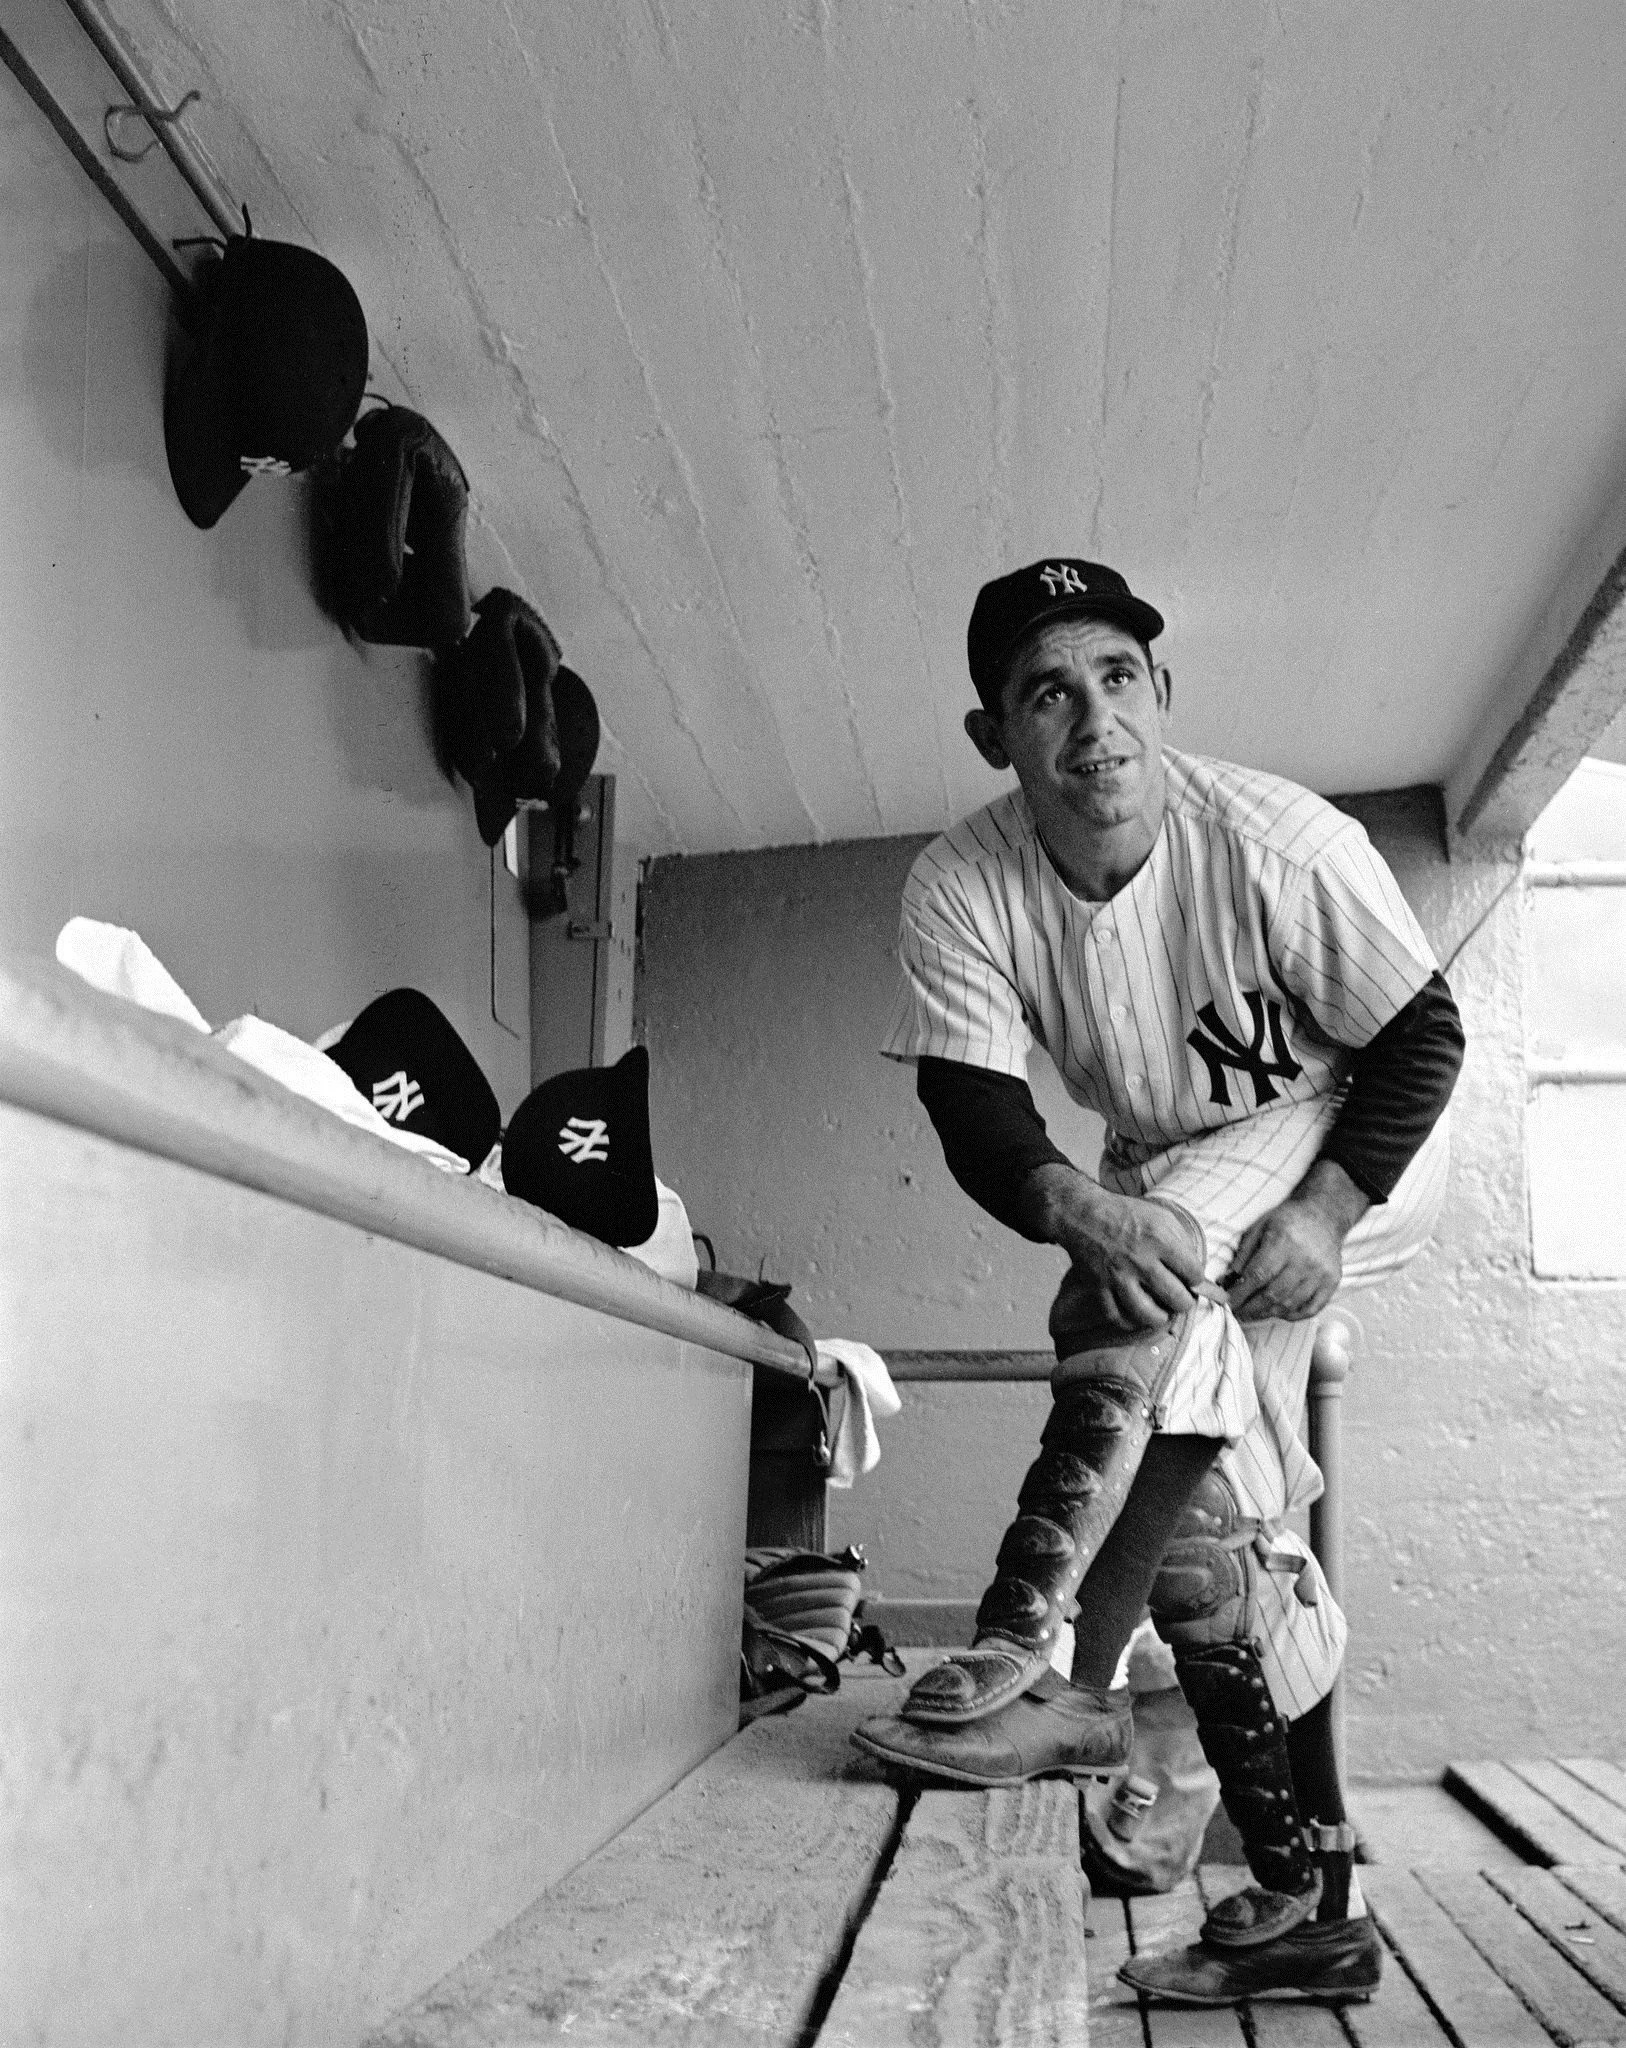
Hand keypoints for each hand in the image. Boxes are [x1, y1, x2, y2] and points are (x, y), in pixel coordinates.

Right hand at [1025, 1167, 1214, 1331]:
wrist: (1084, 1214)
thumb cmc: (1127, 1215)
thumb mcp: (1162, 1217)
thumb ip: (1182, 1243)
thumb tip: (1196, 1274)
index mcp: (1159, 1239)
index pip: (1193, 1273)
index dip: (1196, 1279)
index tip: (1190, 1278)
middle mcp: (1140, 1260)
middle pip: (1176, 1299)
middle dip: (1184, 1302)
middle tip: (1181, 1298)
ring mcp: (1118, 1276)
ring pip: (1148, 1315)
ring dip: (1161, 1317)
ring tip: (1163, 1311)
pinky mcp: (1099, 1286)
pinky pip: (1118, 1317)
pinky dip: (1130, 1321)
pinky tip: (1137, 1314)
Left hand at [1223, 1160, 1369, 1321]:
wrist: (1324, 1214)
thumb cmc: (1287, 1220)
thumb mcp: (1259, 1227)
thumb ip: (1244, 1254)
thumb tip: (1228, 1281)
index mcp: (1283, 1242)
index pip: (1258, 1275)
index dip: (1240, 1293)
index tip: (1227, 1302)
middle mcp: (1304, 1259)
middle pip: (1273, 1294)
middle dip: (1250, 1308)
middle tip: (1237, 1312)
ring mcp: (1321, 1273)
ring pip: (1290, 1304)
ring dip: (1267, 1313)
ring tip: (1253, 1313)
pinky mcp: (1332, 1282)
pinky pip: (1311, 1309)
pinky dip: (1293, 1315)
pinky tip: (1279, 1312)